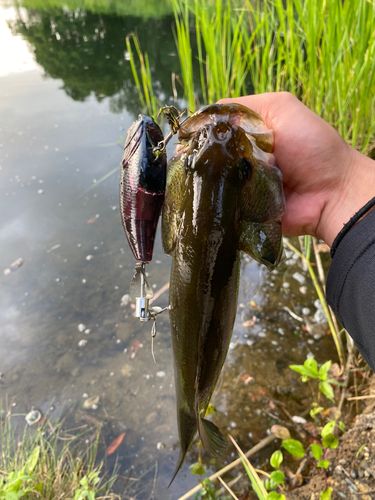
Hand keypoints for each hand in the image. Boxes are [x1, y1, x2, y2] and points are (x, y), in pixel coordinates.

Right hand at [218, 92, 374, 245]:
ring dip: (218, 176)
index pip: (218, 126)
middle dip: (210, 154)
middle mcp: (244, 156)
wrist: (332, 193)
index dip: (208, 129)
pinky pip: (225, 202)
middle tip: (210, 157)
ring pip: (215, 178)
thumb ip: (246, 107)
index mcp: (251, 131)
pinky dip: (225, 199)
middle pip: (212, 153)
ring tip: (220, 175)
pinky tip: (223, 195)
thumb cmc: (313, 147)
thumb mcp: (281, 108)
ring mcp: (243, 183)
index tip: (197, 134)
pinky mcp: (244, 208)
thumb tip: (208, 117)